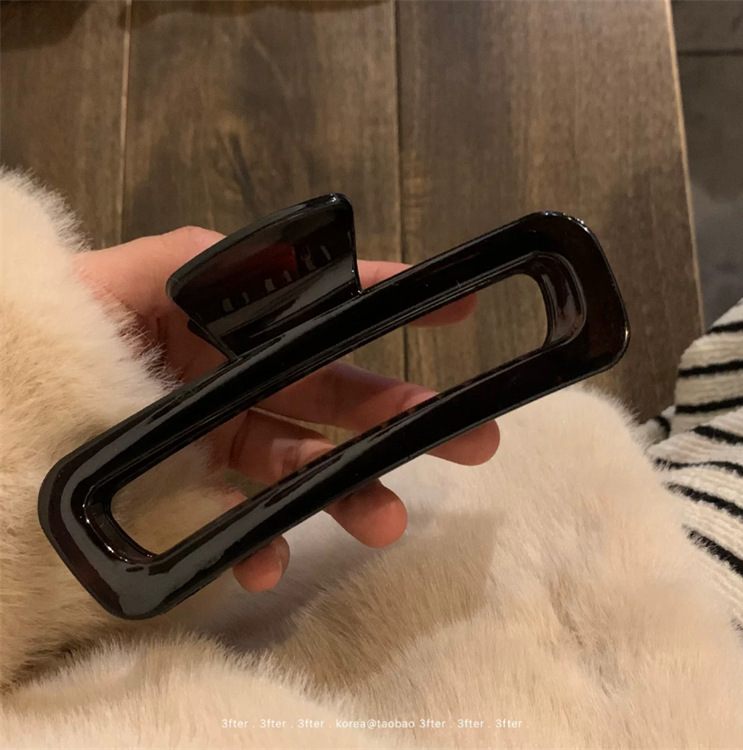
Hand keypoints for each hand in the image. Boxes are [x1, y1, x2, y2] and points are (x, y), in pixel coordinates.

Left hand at [76, 227, 499, 592]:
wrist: (12, 393)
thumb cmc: (75, 319)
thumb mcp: (141, 275)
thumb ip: (213, 261)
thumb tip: (303, 259)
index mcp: (240, 325)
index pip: (328, 316)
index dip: (393, 307)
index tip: (457, 307)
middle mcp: (244, 379)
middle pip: (337, 400)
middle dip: (405, 417)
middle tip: (470, 438)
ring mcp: (222, 436)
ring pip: (304, 465)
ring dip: (349, 492)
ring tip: (388, 520)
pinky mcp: (192, 486)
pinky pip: (239, 517)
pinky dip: (260, 541)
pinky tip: (269, 560)